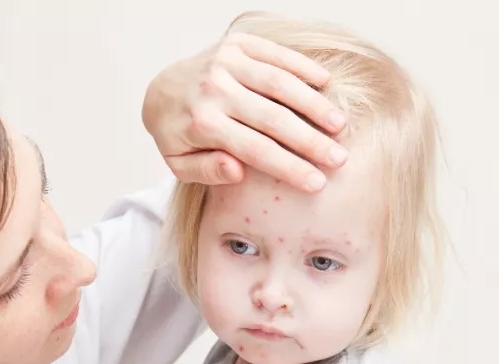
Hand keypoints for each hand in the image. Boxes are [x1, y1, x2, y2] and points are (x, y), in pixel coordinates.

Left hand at [142, 32, 348, 192]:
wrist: (159, 91)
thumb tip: (238, 171)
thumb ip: (207, 171)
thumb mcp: (180, 164)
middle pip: (272, 118)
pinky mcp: (236, 43)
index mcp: (203, 124)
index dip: (289, 167)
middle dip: (310, 141)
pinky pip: (275, 54)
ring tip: (339, 124)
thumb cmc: (178, 135)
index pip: (255, 150)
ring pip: (279, 84)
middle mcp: (214, 89)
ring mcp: (226, 62)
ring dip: (313, 104)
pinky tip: (326, 83)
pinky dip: (302, 67)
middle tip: (339, 159)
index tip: (317, 183)